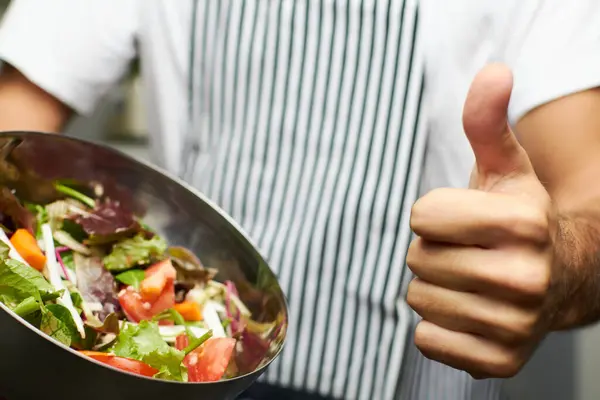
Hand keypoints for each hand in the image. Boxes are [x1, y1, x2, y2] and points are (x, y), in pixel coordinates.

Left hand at [406, 64, 558, 377]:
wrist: (560, 280)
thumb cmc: (520, 221)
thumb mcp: (506, 170)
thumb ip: (488, 123)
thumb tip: (493, 71)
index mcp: (523, 224)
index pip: (422, 215)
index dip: (434, 214)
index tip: (462, 219)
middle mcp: (524, 279)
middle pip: (417, 259)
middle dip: (433, 251)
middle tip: (467, 252)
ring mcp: (512, 326)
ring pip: (419, 298)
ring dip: (435, 286)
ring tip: (470, 280)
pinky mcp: (496, 361)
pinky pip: (427, 338)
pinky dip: (439, 325)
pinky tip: (470, 311)